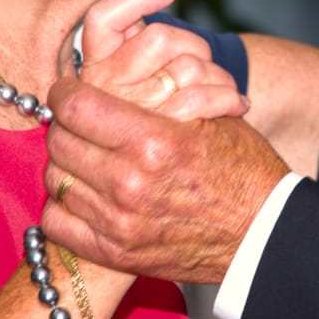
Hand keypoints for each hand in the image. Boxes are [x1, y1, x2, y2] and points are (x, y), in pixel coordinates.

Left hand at [42, 78, 289, 283]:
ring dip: (66, 162)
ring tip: (85, 154)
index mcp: (152, 141)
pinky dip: (63, 205)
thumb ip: (157, 91)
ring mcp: (119, 222)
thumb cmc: (241, 167)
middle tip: (79, 121)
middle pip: (60, 141)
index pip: (76, 106)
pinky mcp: (116, 252)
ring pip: (56, 179)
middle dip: (65, 124)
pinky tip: (84, 192)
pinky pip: (58, 222)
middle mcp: (129, 183)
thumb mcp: (210, 114)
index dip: (66, 91)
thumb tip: (114, 66)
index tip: (70, 90)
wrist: (262, 233)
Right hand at [71, 0, 248, 120]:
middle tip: (204, 64)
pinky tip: (237, 104)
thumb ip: (130, 46)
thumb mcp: (127, 85)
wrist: (170, 196)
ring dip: (217, 75)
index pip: (103, 20)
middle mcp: (106, 93)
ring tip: (224, 90)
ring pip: (188, 64)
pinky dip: (228, 96)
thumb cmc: (152, 134)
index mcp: (92, 75)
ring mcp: (136, 113)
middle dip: (192, 45)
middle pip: (159, 37)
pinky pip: (205, 96)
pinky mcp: (168, 135)